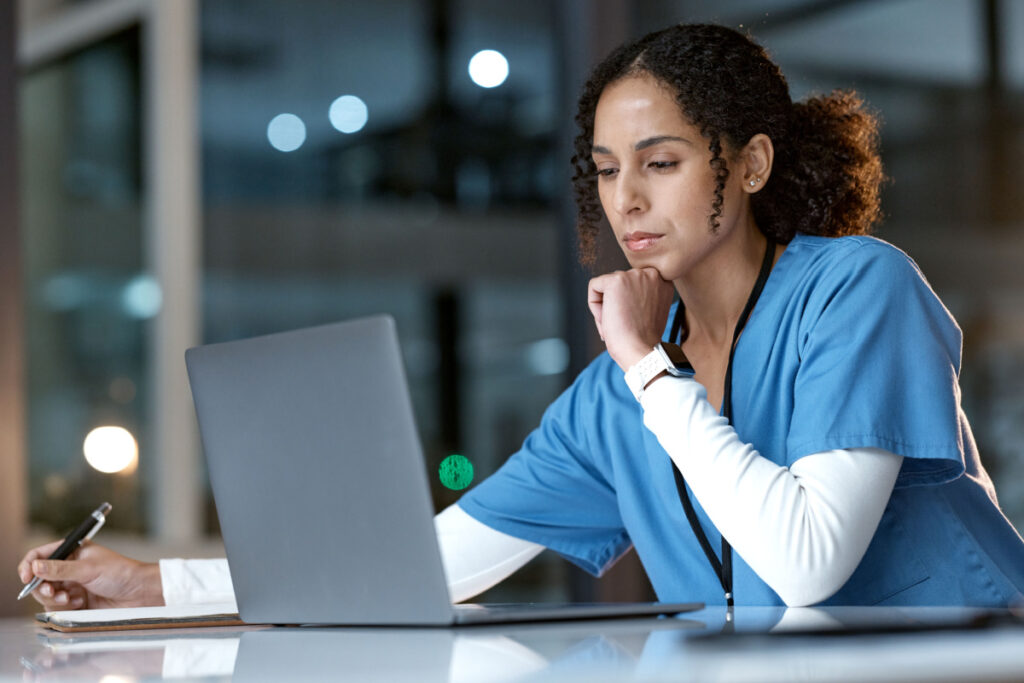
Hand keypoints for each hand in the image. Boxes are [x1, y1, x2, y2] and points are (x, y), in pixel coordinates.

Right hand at [17, 541, 163, 609]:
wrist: (139, 593)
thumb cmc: (121, 573)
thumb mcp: (88, 569)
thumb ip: (60, 569)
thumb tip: (35, 566)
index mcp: (73, 551)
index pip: (41, 555)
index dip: (29, 565)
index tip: (27, 577)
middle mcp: (69, 568)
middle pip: (39, 578)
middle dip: (43, 587)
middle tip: (52, 592)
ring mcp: (72, 585)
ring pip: (46, 595)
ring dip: (54, 598)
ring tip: (70, 599)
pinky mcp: (76, 602)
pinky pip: (57, 607)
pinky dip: (64, 607)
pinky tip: (80, 604)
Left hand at [587, 268, 674, 370]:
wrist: (641, 350)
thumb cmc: (645, 339)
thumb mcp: (651, 311)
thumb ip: (643, 296)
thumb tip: (622, 292)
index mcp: (662, 281)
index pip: (634, 285)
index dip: (629, 304)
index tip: (634, 320)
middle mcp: (651, 274)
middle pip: (619, 284)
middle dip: (616, 304)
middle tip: (624, 324)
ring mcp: (633, 275)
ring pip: (606, 286)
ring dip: (606, 306)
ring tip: (617, 323)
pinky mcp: (616, 281)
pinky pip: (594, 286)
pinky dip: (594, 305)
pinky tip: (607, 318)